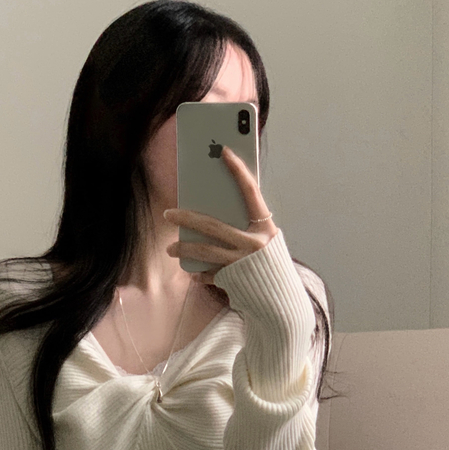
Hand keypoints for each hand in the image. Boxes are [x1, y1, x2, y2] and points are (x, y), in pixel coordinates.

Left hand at [163, 145, 279, 283]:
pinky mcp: (233, 280)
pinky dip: (199, 273)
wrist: (280, 298)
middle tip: (168, 214)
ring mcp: (242, 263)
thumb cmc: (269, 262)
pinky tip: (191, 271)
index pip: (251, 191)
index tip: (224, 151)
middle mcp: (254, 244)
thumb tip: (213, 209)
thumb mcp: (265, 239)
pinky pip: (209, 274)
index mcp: (265, 227)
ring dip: (184, 248)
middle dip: (187, 218)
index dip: (238, 170)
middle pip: (213, 226)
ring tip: (171, 248)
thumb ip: (247, 225)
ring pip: (205, 251)